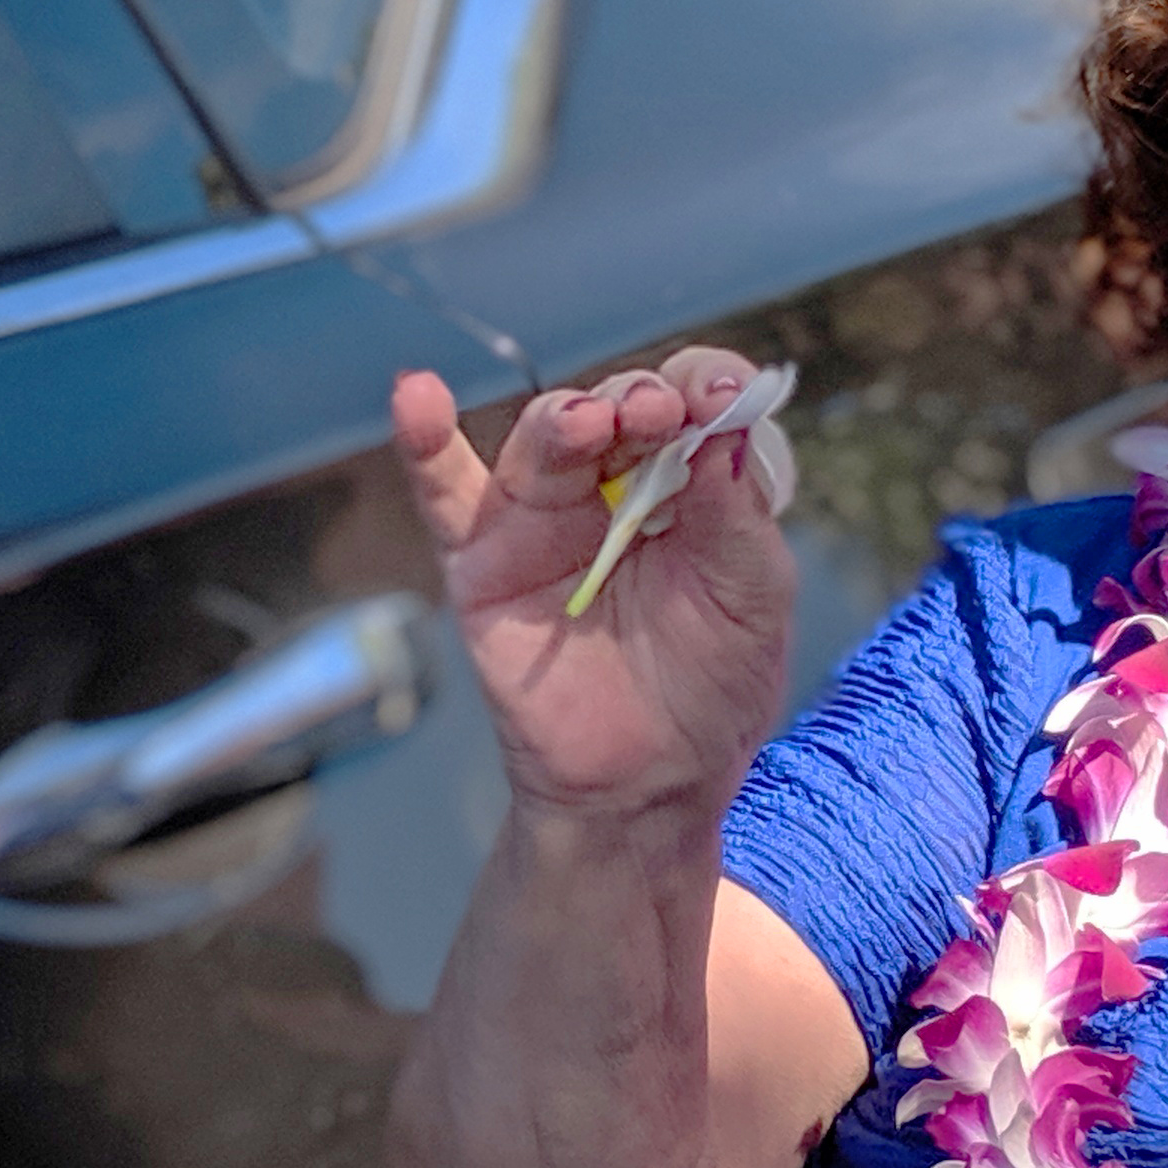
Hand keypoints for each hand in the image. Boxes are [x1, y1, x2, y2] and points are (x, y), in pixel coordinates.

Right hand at [391, 353, 793, 825]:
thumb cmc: (713, 685)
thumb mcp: (752, 593)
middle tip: (657, 416)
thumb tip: (722, 420)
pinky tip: (415, 393)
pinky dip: (422, 441)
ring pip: (544, 438)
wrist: (649, 783)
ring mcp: (542, 519)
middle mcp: (613, 486)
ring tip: (591, 424)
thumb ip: (736, 508)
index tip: (720, 398)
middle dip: (638, 398)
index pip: (689, 400)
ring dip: (566, 417)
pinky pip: (443, 491)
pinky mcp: (482, 562)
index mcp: (688, 483)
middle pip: (616, 405)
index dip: (702, 384)